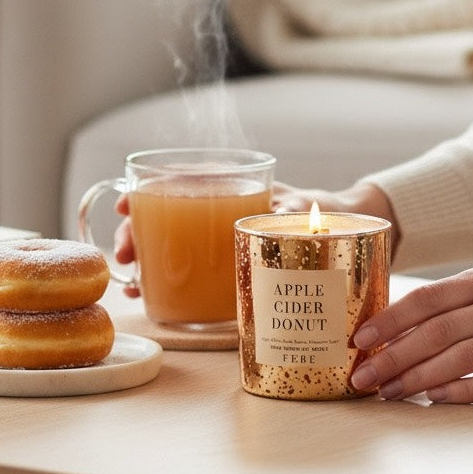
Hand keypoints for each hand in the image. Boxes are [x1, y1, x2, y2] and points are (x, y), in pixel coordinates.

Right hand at [113, 179, 396, 263]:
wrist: (348, 236)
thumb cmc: (325, 213)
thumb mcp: (307, 207)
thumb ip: (293, 207)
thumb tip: (284, 209)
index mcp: (234, 186)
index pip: (181, 180)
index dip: (149, 190)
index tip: (126, 203)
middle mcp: (218, 208)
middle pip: (163, 213)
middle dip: (136, 230)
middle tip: (124, 252)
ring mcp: (216, 237)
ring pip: (166, 241)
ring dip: (143, 256)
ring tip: (130, 278)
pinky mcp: (221, 264)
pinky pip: (183, 267)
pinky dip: (161, 278)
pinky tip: (145, 293)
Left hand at [350, 265, 472, 403]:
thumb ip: (456, 303)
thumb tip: (396, 328)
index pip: (426, 298)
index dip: (389, 319)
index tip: (358, 338)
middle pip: (436, 331)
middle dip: (392, 355)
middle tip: (363, 376)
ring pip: (460, 358)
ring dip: (418, 378)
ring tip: (390, 392)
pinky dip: (461, 392)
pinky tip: (435, 400)